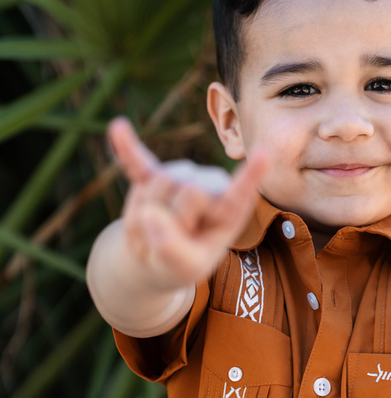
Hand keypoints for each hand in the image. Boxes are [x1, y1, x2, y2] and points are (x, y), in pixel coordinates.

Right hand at [108, 117, 268, 288]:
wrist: (156, 257)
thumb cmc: (181, 262)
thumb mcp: (185, 268)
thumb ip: (173, 249)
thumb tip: (151, 215)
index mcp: (230, 210)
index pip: (241, 192)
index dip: (251, 175)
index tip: (265, 154)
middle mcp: (209, 185)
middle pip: (190, 190)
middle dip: (175, 222)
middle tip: (175, 239)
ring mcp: (179, 177)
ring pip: (161, 182)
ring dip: (151, 215)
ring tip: (159, 228)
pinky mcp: (150, 175)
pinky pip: (136, 161)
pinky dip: (126, 148)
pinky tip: (118, 128)